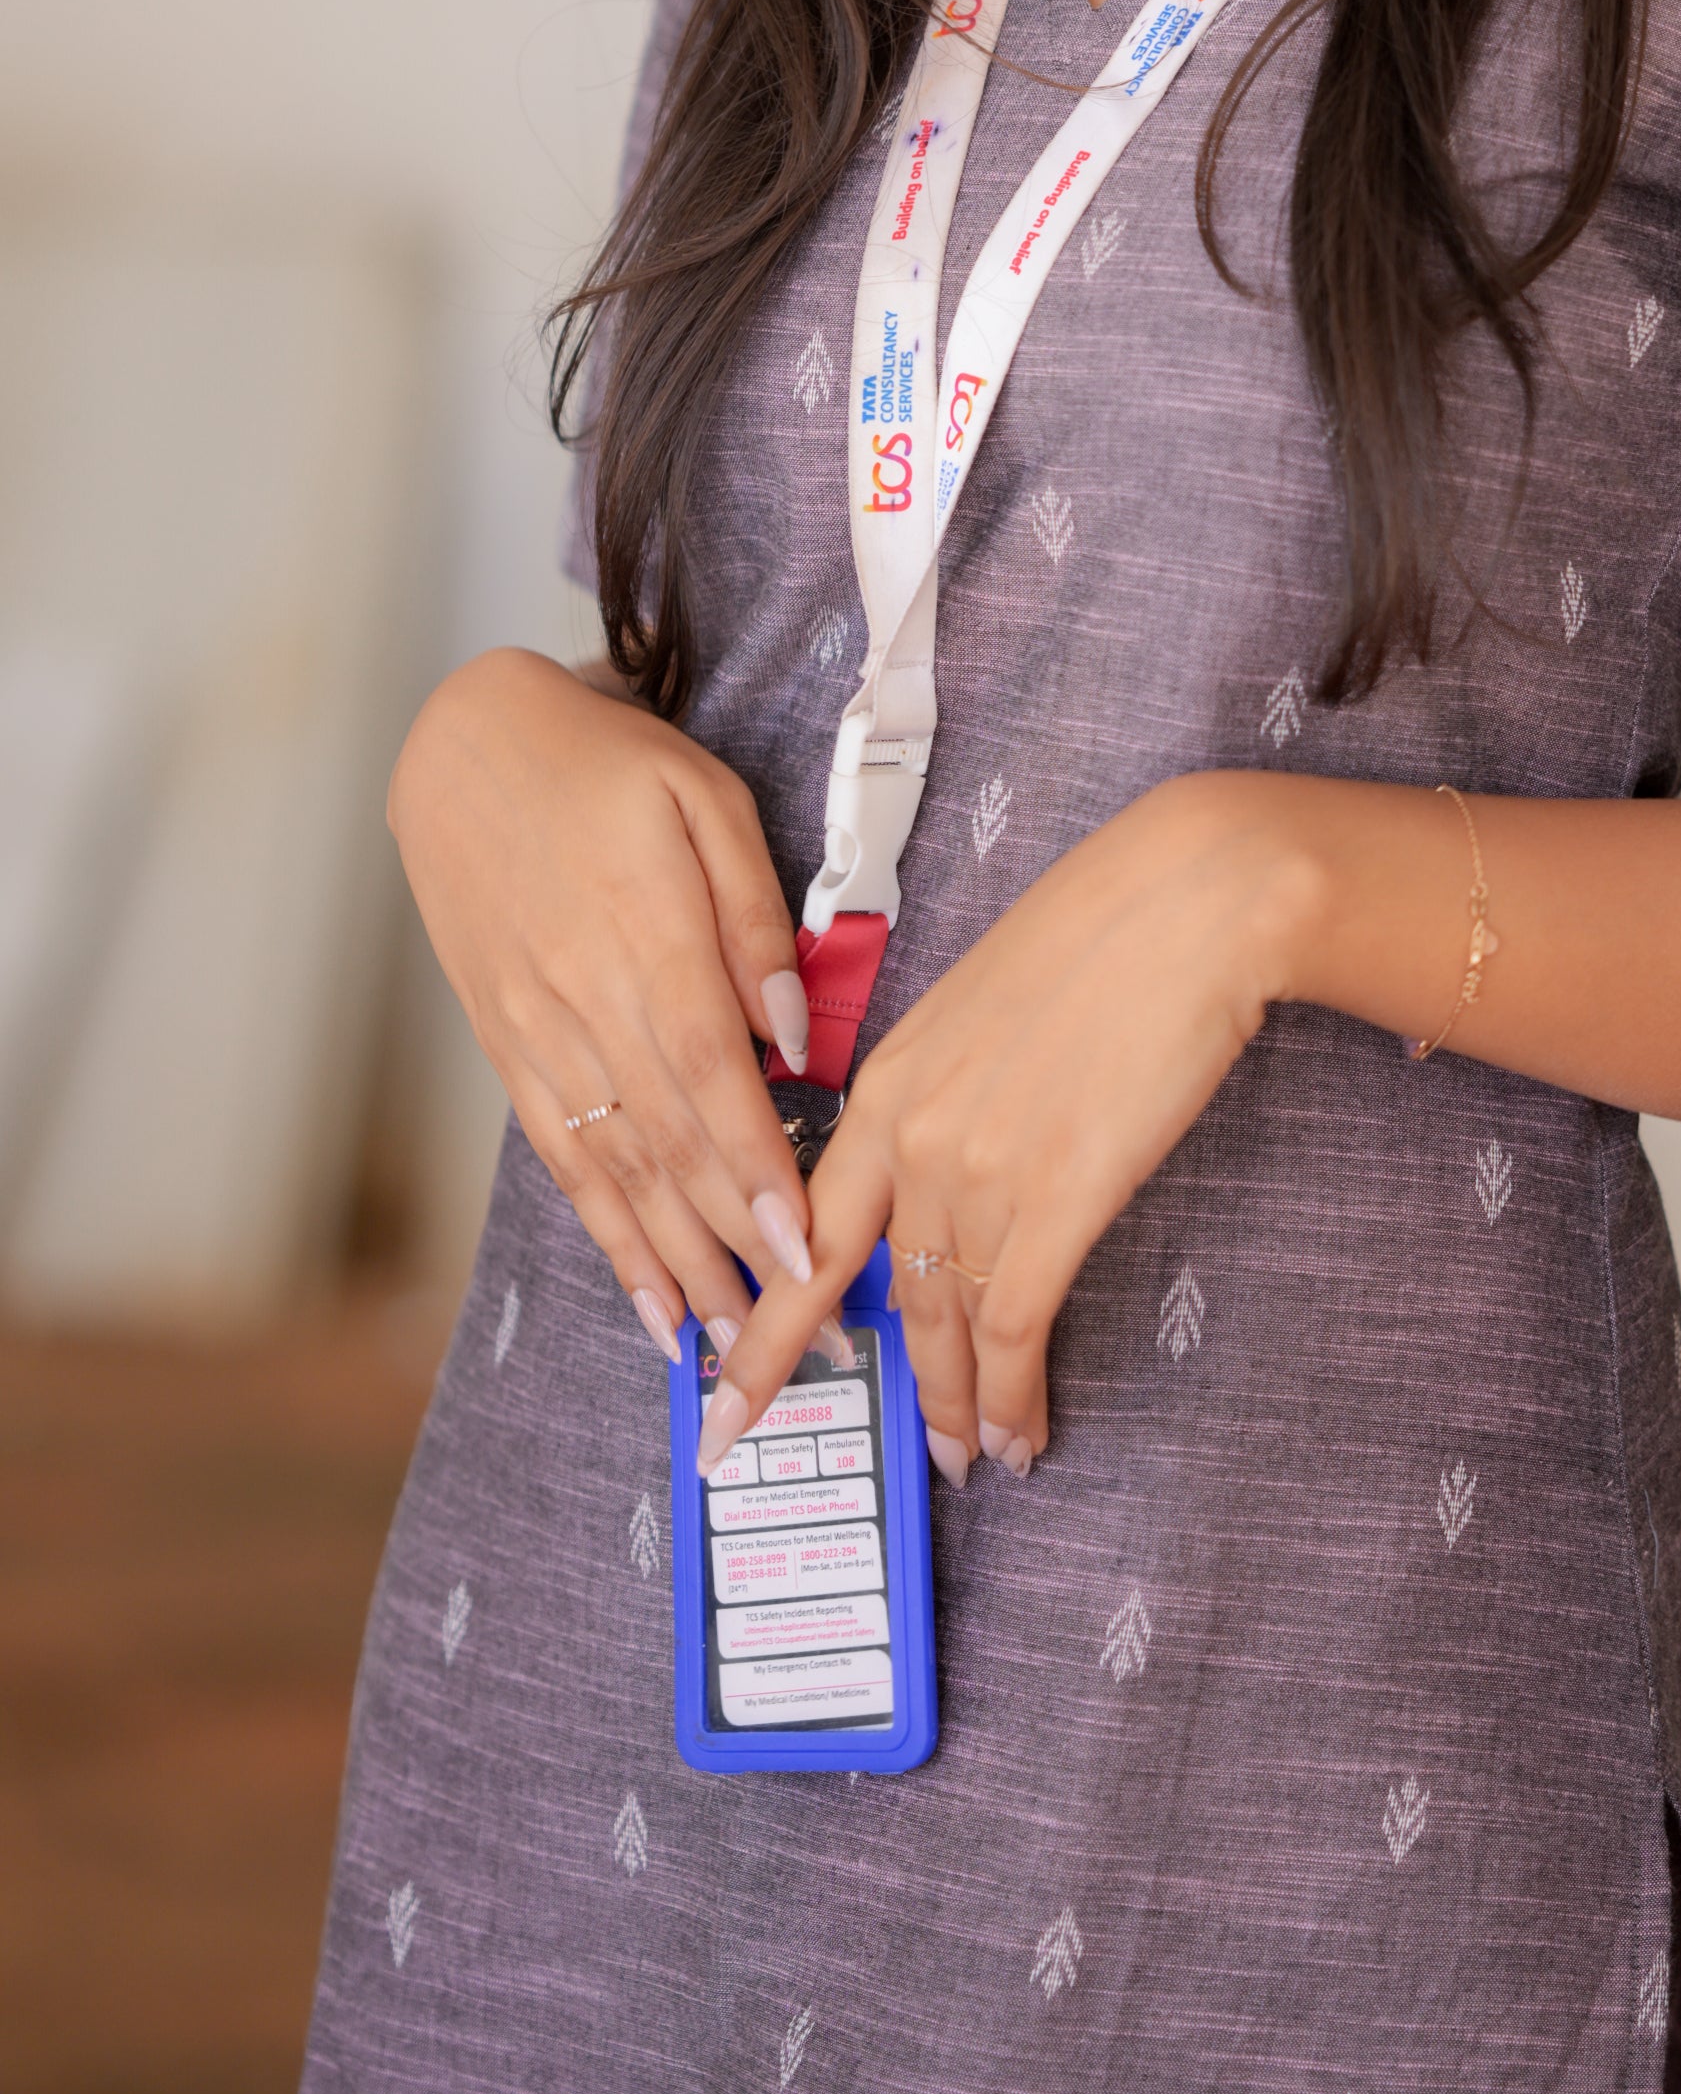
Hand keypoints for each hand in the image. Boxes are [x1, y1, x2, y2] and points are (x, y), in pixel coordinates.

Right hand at [390, 648, 824, 1364]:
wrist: (463, 749)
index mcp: (642, 934)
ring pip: (614, 1172)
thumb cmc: (606, 764)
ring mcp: (536, 1034)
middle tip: (793, 1331)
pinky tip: (646, 1297)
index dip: (757, 1171)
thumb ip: (753, 919)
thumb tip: (791, 1035)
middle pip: (667, 1147)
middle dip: (732, 1248)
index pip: (710, 1079)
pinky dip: (606, 1237)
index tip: (805, 1250)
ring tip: (729, 1344)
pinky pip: (562, 1161)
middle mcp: (583, 1001)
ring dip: (673, 1267)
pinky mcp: (508, 1050)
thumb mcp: (703, 800)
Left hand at [698, 769, 1313, 1482]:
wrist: (1189, 899)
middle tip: (908, 1456)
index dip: (765, 1334)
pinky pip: (1014, 1323)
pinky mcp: (1058, 1193)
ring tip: (978, 1455)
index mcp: (886, 1085)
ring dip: (964, 1405)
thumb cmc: (1105, 938)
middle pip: (882, 1296)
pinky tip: (1023, 1429)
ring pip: (949, 1322)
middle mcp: (912, 1134)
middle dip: (892, 1392)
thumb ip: (948, 1098)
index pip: (805, 1234)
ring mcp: (979, 1167)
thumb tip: (952, 1174)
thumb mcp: (984, 1012)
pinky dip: (1014, 1392)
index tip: (725, 1404)